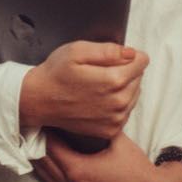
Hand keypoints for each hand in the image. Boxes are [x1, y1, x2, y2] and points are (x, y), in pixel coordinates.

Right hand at [20, 41, 147, 138]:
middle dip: (126, 71)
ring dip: (123, 87)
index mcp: (113, 81)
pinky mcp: (111, 130)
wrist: (39, 101)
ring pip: (134, 95)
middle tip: (101, 70)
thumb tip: (131, 53)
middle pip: (139, 78)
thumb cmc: (56, 73)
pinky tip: (99, 99)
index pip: (142, 62)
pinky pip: (125, 111)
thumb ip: (108, 50)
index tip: (116, 56)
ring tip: (98, 84)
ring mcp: (115, 119)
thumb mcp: (77, 50)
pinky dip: (117, 104)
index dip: (130, 55)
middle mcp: (118, 103)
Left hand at [32, 132, 181, 181]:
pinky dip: (55, 178)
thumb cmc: (136, 166)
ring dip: (44, 163)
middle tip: (37, 130)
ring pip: (49, 181)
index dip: (44, 132)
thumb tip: (85, 108)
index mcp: (78, 171)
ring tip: (41, 146)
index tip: (42, 119)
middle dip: (39, 146)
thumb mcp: (115, 139)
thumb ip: (96, 125)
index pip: (50, 148)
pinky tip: (56, 166)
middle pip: (44, 165)